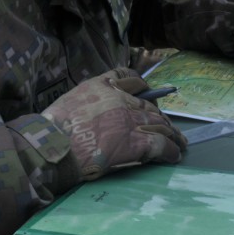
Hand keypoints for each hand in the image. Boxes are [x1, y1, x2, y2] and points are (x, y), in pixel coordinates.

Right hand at [42, 68, 186, 180]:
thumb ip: (88, 99)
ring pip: (160, 124)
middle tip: (168, 126)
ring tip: (180, 142)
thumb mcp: (70, 99)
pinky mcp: (137, 142)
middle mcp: (122, 100)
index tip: (148, 92)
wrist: (54, 144)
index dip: (143, 87)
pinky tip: (174, 155)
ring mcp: (131, 121)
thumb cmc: (54, 126)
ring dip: (172, 134)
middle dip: (160, 117)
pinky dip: (171, 150)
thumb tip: (95, 110)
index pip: (131, 79)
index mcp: (104, 86)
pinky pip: (161, 144)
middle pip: (150, 107)